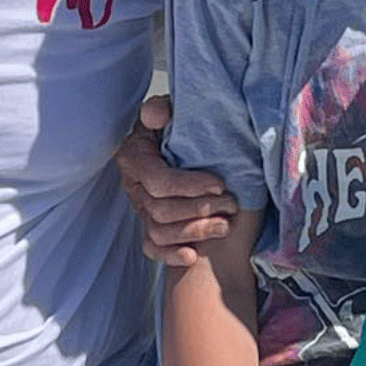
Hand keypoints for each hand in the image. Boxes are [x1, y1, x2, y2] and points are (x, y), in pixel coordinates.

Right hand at [117, 93, 238, 265]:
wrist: (177, 143)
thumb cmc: (175, 126)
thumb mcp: (168, 111)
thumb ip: (161, 109)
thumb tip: (157, 115)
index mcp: (135, 159)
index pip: (158, 182)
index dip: (190, 186)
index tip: (220, 184)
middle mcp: (134, 187)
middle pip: (160, 211)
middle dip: (199, 210)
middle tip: (231, 204)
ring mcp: (140, 210)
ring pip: (159, 233)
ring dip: (194, 232)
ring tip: (225, 225)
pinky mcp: (149, 227)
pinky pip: (152, 249)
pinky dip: (170, 256)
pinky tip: (192, 256)